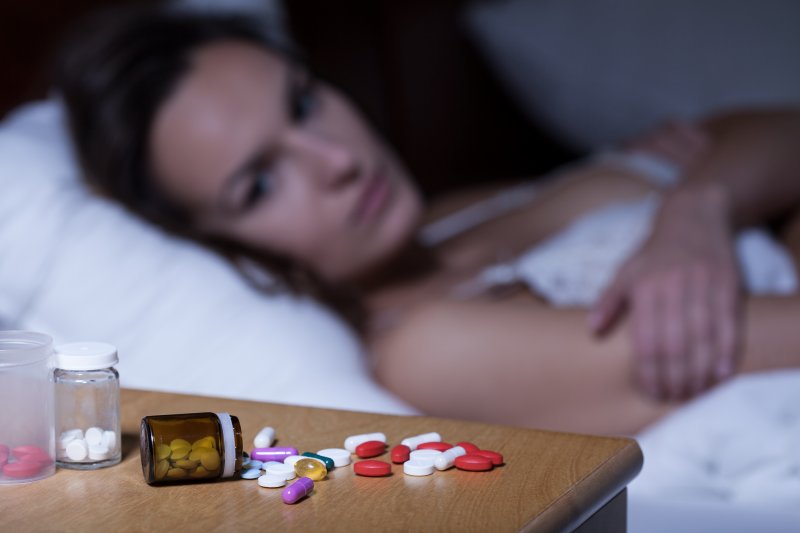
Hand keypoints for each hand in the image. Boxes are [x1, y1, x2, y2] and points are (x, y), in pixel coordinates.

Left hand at [589, 186, 742, 400]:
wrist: (693, 216)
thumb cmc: (654, 252)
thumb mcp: (625, 270)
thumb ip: (608, 301)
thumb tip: (592, 330)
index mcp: (645, 287)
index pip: (646, 340)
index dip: (648, 371)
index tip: (648, 391)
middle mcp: (674, 287)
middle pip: (675, 345)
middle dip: (673, 377)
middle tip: (671, 396)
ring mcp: (704, 286)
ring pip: (702, 339)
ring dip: (699, 371)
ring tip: (692, 392)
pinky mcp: (728, 285)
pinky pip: (728, 325)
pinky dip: (726, 352)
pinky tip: (720, 374)